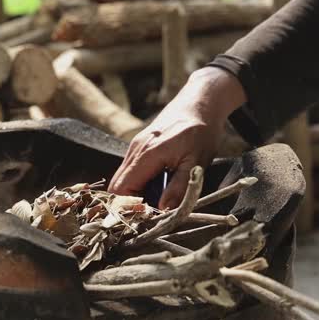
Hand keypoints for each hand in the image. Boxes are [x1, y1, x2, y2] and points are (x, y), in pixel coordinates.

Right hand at [108, 67, 246, 208]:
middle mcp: (136, 149)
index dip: (128, 207)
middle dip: (129, 202)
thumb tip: (163, 210)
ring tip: (156, 199)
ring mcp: (135, 146)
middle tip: (150, 212)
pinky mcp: (139, 145)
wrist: (200, 103)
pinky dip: (138, 181)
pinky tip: (156, 184)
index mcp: (148, 154)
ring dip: (135, 192)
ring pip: (122, 177)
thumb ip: (179, 188)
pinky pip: (130, 169)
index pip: (122, 189)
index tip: (145, 217)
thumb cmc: (201, 132)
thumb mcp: (196, 163)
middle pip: (117, 185)